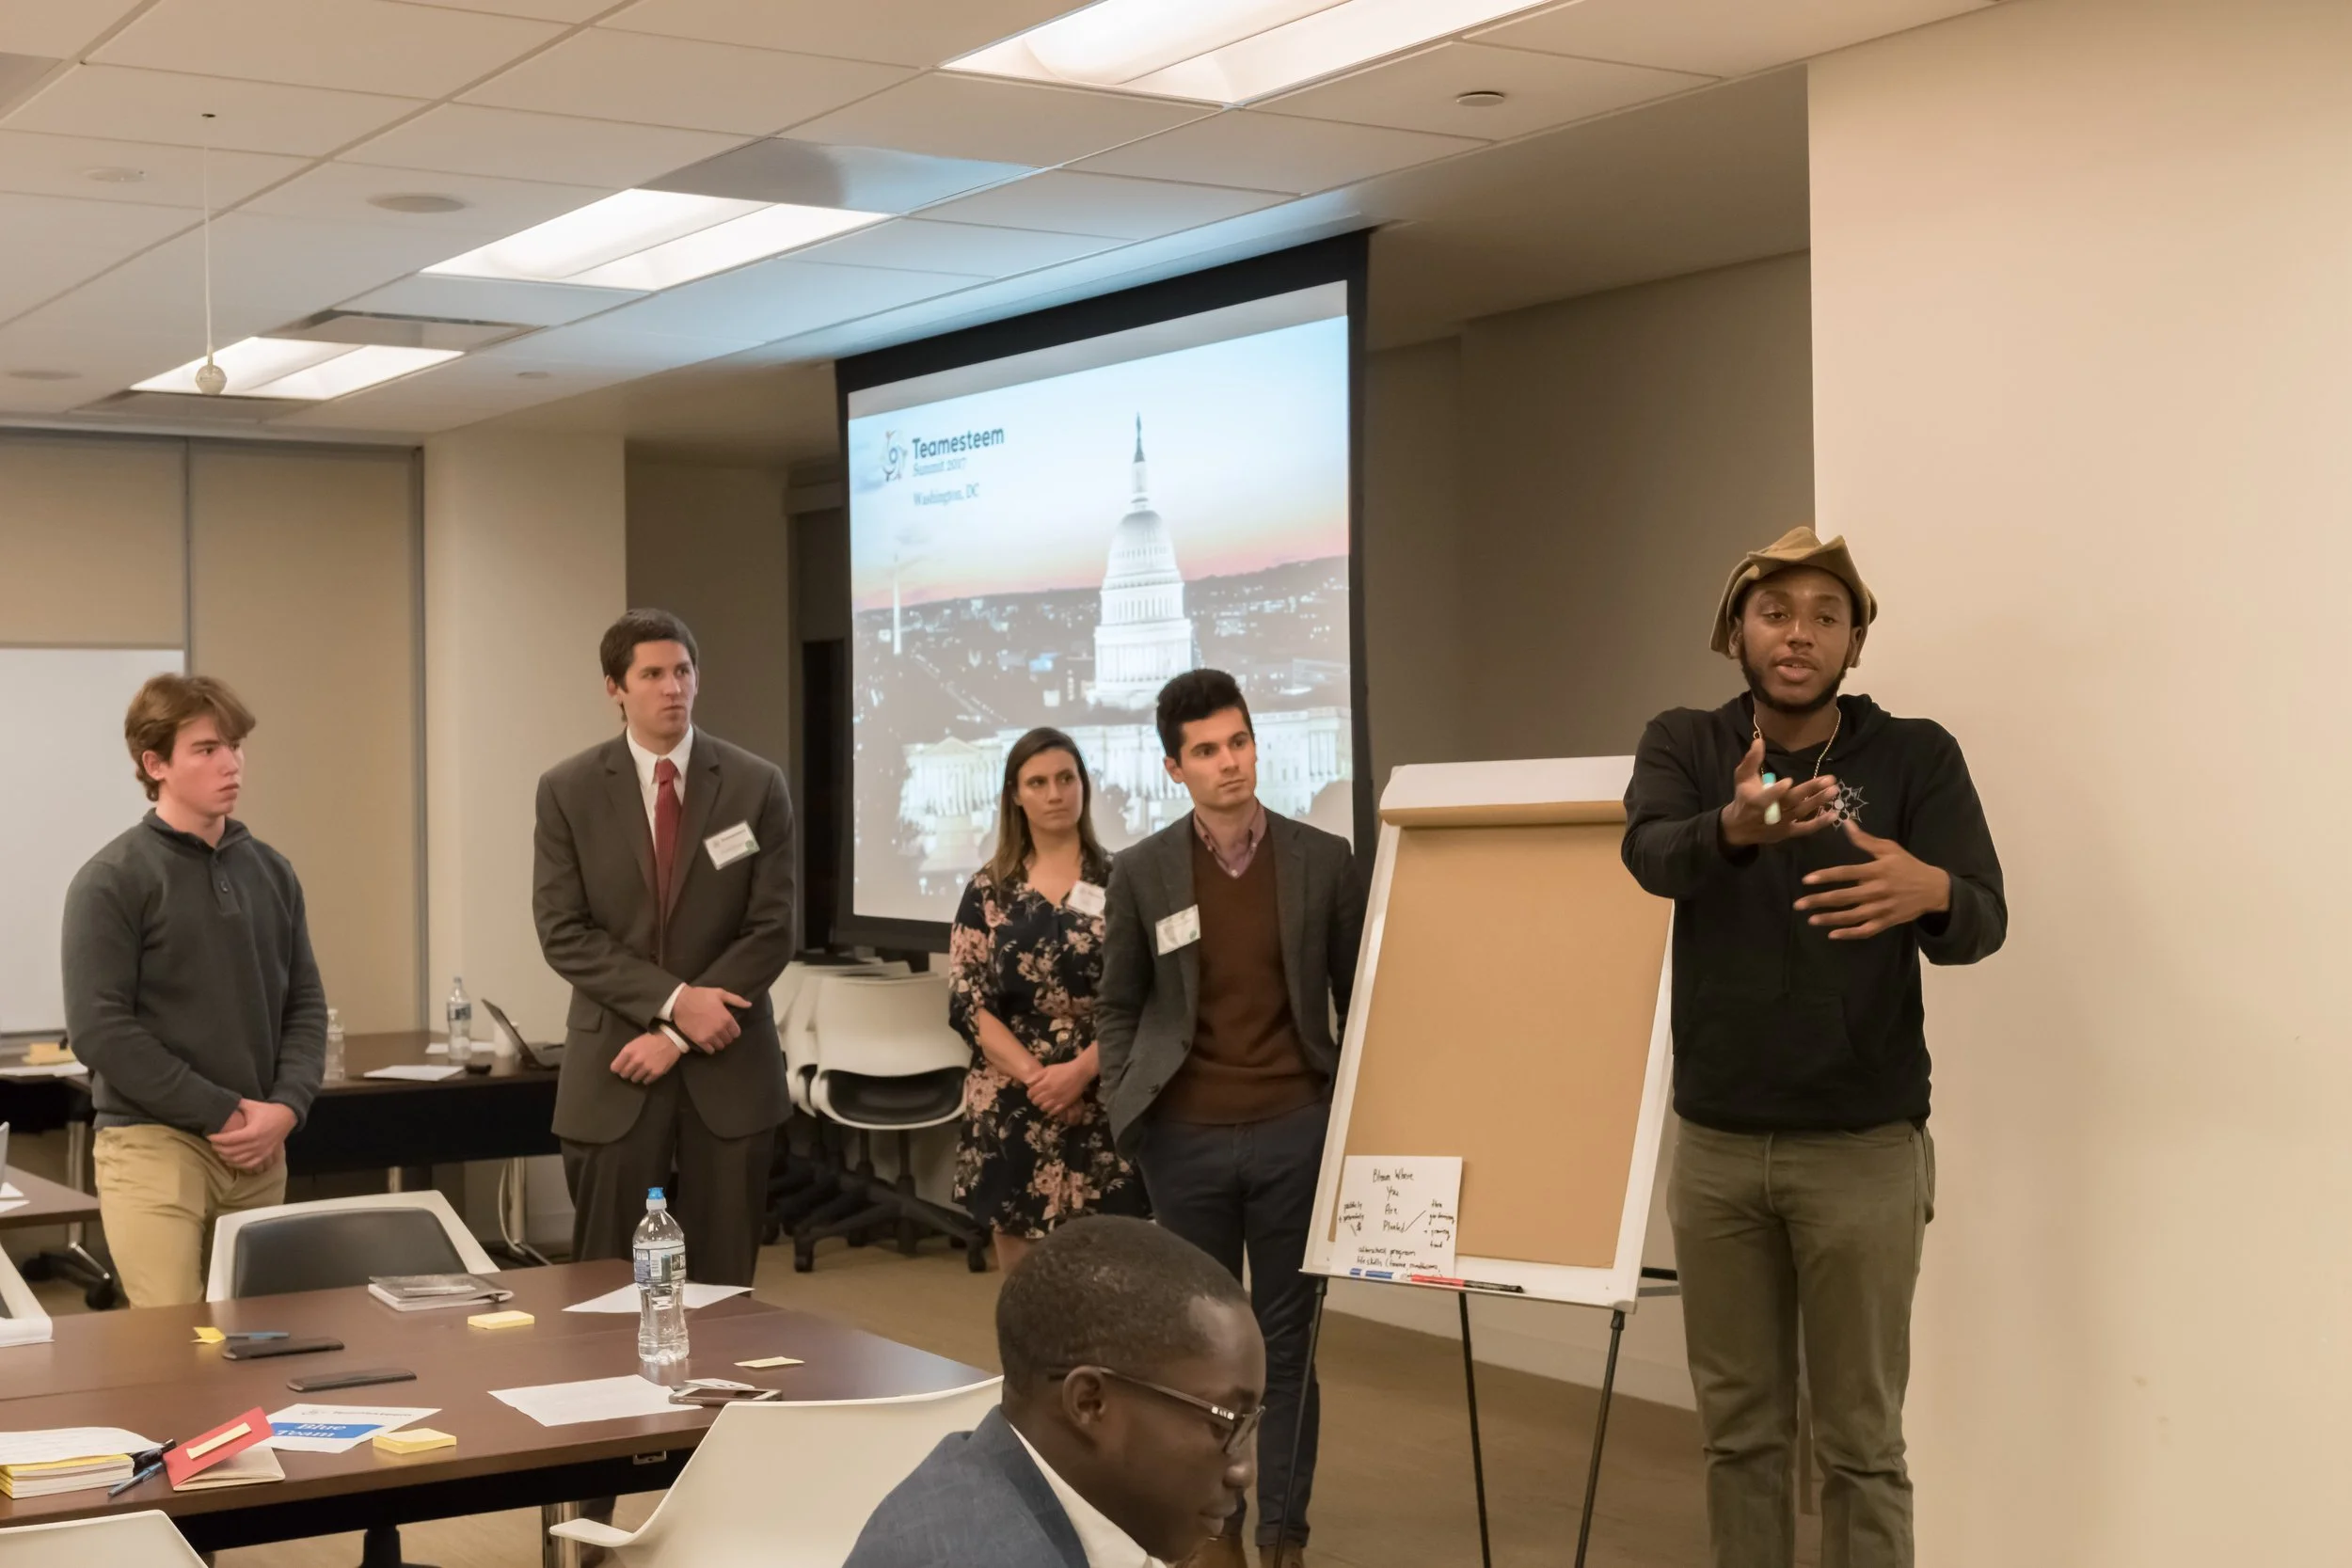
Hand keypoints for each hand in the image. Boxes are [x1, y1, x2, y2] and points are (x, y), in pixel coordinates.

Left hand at [209, 1099, 294, 1170]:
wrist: (287, 1117)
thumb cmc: (268, 1111)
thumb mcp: (252, 1105)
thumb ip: (237, 1103)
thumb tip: (222, 1101)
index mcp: (253, 1131)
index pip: (230, 1139)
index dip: (217, 1139)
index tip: (209, 1135)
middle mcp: (257, 1144)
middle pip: (232, 1151)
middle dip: (219, 1148)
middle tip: (212, 1143)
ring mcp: (262, 1151)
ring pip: (238, 1160)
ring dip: (226, 1157)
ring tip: (219, 1151)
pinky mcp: (265, 1156)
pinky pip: (248, 1165)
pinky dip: (237, 1164)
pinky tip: (230, 1160)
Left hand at [610, 1031, 683, 1083]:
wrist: (671, 1039)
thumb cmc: (651, 1039)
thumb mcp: (635, 1042)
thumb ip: (627, 1053)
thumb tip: (620, 1065)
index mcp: (629, 1051)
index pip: (615, 1067)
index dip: (617, 1068)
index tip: (620, 1067)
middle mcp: (636, 1060)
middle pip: (624, 1075)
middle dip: (626, 1072)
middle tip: (632, 1069)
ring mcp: (646, 1067)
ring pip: (634, 1079)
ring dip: (636, 1076)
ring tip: (641, 1070)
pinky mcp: (656, 1073)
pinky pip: (646, 1081)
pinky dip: (646, 1078)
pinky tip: (649, 1072)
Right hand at [673, 985, 747, 1050]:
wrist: (680, 1001)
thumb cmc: (701, 996)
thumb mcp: (720, 993)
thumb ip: (736, 1000)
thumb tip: (749, 1005)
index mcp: (727, 1018)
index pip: (736, 1033)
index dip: (733, 1031)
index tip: (729, 1028)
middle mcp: (720, 1029)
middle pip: (729, 1040)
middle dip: (726, 1036)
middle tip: (721, 1032)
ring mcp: (710, 1036)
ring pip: (720, 1046)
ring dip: (719, 1043)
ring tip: (714, 1037)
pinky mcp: (699, 1041)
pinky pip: (710, 1050)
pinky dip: (710, 1048)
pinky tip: (708, 1042)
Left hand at [1026, 1059, 1094, 1119]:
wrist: (1079, 1072)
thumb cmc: (1063, 1069)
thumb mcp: (1048, 1069)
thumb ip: (1037, 1076)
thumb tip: (1027, 1082)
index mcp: (1044, 1084)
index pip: (1031, 1093)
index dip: (1030, 1094)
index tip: (1032, 1093)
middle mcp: (1049, 1093)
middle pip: (1036, 1102)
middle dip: (1035, 1100)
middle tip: (1038, 1098)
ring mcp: (1057, 1100)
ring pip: (1043, 1108)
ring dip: (1042, 1106)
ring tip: (1045, 1103)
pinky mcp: (1064, 1104)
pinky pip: (1054, 1112)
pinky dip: (1050, 1111)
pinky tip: (1051, 1107)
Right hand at [1720, 736, 1841, 848]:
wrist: (1740, 828)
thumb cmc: (1743, 798)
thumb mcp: (1742, 778)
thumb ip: (1751, 760)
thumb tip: (1759, 740)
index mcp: (1756, 801)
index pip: (1766, 797)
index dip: (1776, 791)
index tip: (1789, 781)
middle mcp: (1770, 814)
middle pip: (1791, 801)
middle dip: (1809, 790)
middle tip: (1828, 780)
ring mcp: (1781, 824)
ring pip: (1801, 812)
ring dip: (1818, 802)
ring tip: (1833, 790)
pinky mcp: (1788, 832)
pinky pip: (1805, 829)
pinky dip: (1819, 823)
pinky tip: (1834, 814)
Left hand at [1795, 820, 1952, 939]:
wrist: (1934, 889)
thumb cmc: (1908, 866)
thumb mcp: (1889, 849)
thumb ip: (1865, 840)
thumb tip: (1845, 823)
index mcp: (1877, 870)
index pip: (1846, 873)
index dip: (1826, 877)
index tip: (1806, 880)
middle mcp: (1878, 890)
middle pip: (1844, 897)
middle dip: (1819, 901)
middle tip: (1798, 904)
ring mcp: (1882, 908)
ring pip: (1852, 916)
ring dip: (1830, 919)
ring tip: (1811, 919)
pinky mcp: (1887, 922)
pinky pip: (1865, 930)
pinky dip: (1849, 934)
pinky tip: (1832, 934)